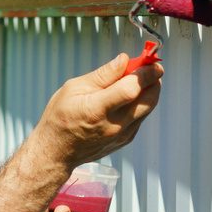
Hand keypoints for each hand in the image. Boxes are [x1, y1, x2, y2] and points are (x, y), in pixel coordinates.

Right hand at [33, 53, 163, 170]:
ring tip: (136, 78)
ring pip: (148, 108)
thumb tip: (124, 60)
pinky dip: (140, 103)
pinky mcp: (125, 140)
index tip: (151, 62)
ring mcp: (122, 135)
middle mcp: (114, 125)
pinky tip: (128, 96)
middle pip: (148, 100)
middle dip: (154, 80)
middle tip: (149, 67)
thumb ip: (102, 75)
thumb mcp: (73, 88)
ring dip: (149, 91)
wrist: (57, 151)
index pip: (131, 89)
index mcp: (97, 109)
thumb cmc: (60, 117)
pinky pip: (140, 117)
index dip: (145, 73)